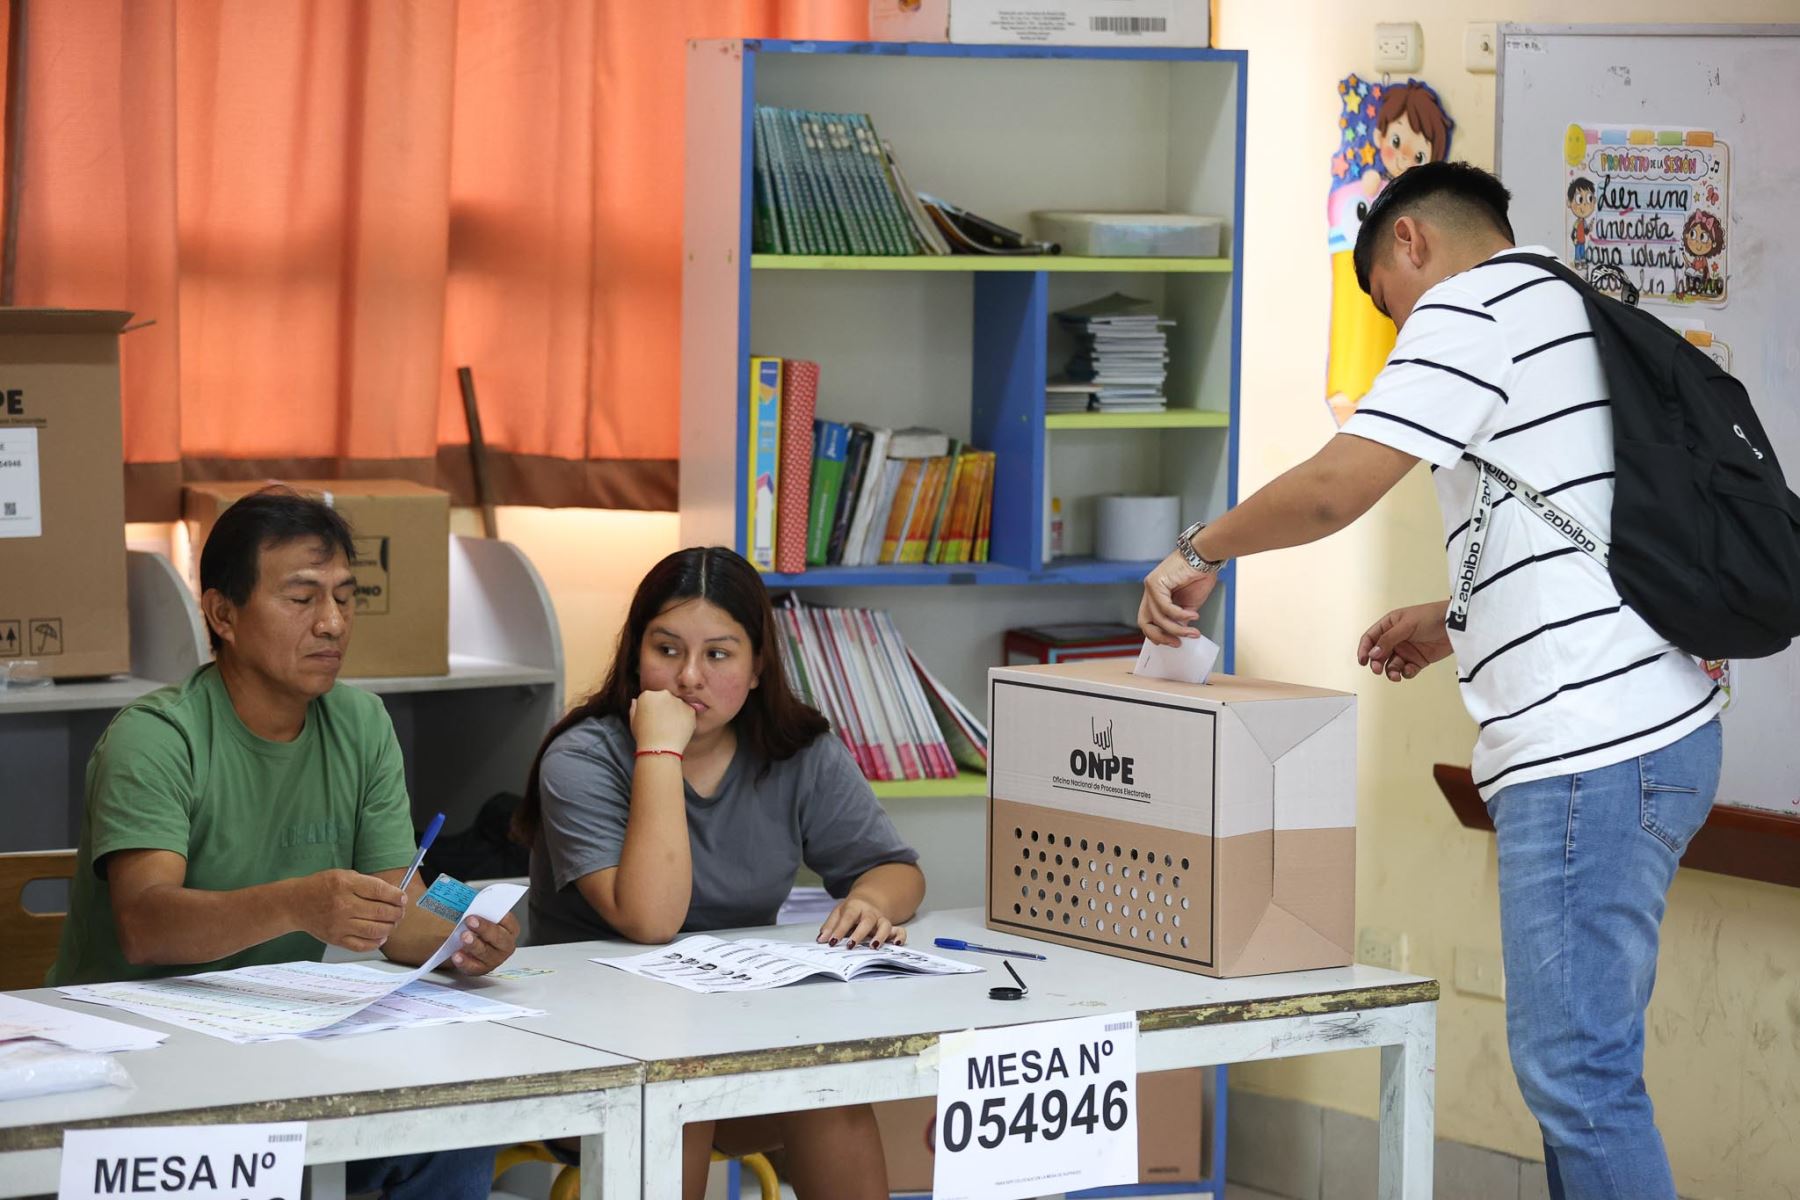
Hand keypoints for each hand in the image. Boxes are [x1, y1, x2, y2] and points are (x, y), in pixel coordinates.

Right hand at [286, 869, 405, 952]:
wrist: (295, 904)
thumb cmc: (321, 887)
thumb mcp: (344, 875)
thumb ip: (367, 884)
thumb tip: (393, 895)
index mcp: (345, 884)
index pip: (379, 891)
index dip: (396, 896)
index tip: (402, 898)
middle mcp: (343, 905)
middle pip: (380, 911)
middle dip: (397, 912)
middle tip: (400, 911)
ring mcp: (339, 924)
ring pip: (375, 930)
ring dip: (390, 927)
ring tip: (393, 923)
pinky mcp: (336, 939)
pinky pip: (362, 945)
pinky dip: (376, 942)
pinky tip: (381, 936)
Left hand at [447, 912, 519, 974]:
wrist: (465, 945)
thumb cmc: (476, 927)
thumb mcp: (479, 915)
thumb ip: (479, 909)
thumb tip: (470, 901)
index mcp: (509, 928)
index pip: (507, 920)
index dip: (496, 915)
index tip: (482, 910)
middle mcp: (506, 944)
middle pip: (499, 937)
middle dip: (485, 929)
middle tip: (470, 921)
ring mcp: (495, 959)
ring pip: (487, 953)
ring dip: (474, 944)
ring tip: (463, 937)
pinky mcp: (482, 969)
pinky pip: (474, 967)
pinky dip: (465, 961)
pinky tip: (457, 955)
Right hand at [630, 689, 696, 754]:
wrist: (660, 749)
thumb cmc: (644, 737)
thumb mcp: (633, 721)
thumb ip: (634, 708)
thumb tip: (635, 701)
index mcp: (647, 695)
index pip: (651, 697)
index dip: (651, 709)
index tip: (652, 718)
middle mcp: (664, 694)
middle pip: (665, 698)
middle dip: (664, 707)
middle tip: (662, 723)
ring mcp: (678, 701)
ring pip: (677, 705)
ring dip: (675, 712)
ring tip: (670, 728)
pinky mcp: (690, 709)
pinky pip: (688, 712)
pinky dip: (685, 719)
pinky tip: (679, 729)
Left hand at [817, 896, 907, 949]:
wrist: (869, 900)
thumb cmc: (852, 909)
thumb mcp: (839, 912)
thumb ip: (830, 926)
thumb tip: (821, 940)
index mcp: (855, 906)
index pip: (847, 917)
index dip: (839, 930)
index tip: (831, 942)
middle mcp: (870, 913)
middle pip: (867, 921)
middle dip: (859, 934)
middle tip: (850, 946)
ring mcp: (881, 920)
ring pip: (885, 925)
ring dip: (880, 936)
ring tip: (873, 947)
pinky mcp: (890, 927)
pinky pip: (900, 930)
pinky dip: (900, 937)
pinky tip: (896, 945)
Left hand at [1139, 550, 1216, 646]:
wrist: (1204, 556)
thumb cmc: (1198, 575)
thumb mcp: (1189, 604)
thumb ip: (1180, 618)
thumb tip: (1180, 632)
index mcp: (1156, 596)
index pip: (1148, 620)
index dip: (1157, 634)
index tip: (1172, 642)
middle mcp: (1150, 591)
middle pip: (1144, 622)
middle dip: (1161, 636)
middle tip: (1177, 643)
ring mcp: (1150, 586)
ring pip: (1157, 617)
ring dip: (1177, 628)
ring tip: (1193, 632)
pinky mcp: (1155, 583)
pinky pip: (1165, 607)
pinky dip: (1180, 615)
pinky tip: (1193, 615)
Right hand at [1357, 601, 1453, 680]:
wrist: (1455, 625)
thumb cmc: (1430, 617)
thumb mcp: (1406, 625)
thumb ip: (1388, 640)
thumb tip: (1373, 654)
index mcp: (1389, 625)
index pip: (1371, 638)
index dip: (1364, 649)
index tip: (1363, 661)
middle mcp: (1395, 638)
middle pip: (1379, 654)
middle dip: (1377, 663)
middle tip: (1377, 670)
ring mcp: (1406, 650)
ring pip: (1391, 665)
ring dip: (1391, 671)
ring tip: (1395, 675)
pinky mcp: (1418, 660)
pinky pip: (1407, 670)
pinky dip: (1406, 672)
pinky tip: (1409, 670)